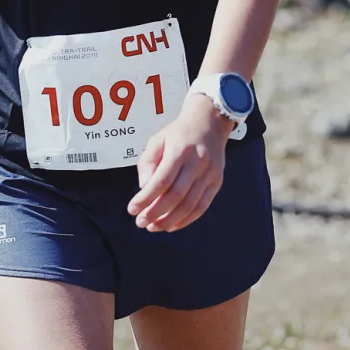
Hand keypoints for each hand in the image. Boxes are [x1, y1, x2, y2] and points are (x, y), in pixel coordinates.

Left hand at [127, 93, 231, 232]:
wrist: (210, 123)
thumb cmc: (179, 134)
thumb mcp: (157, 140)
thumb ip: (147, 164)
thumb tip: (144, 189)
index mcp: (180, 151)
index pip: (161, 180)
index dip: (146, 198)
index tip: (132, 209)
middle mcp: (198, 163)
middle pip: (176, 195)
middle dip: (155, 213)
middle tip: (140, 222)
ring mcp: (210, 174)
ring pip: (190, 205)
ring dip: (169, 220)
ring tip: (153, 227)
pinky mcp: (217, 182)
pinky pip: (202, 207)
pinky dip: (186, 220)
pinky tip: (171, 225)